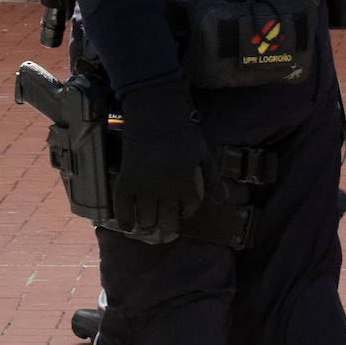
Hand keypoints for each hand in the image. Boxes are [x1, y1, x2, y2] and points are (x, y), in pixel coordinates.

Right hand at [113, 78, 207, 236]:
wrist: (156, 118)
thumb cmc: (184, 136)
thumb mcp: (204, 156)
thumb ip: (212, 180)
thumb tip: (222, 201)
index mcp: (187, 183)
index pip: (189, 208)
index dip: (187, 210)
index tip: (183, 208)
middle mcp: (166, 189)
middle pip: (167, 220)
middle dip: (168, 225)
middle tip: (166, 224)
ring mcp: (144, 187)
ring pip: (146, 218)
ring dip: (149, 224)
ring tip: (150, 224)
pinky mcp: (126, 182)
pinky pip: (123, 208)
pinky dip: (125, 220)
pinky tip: (127, 226)